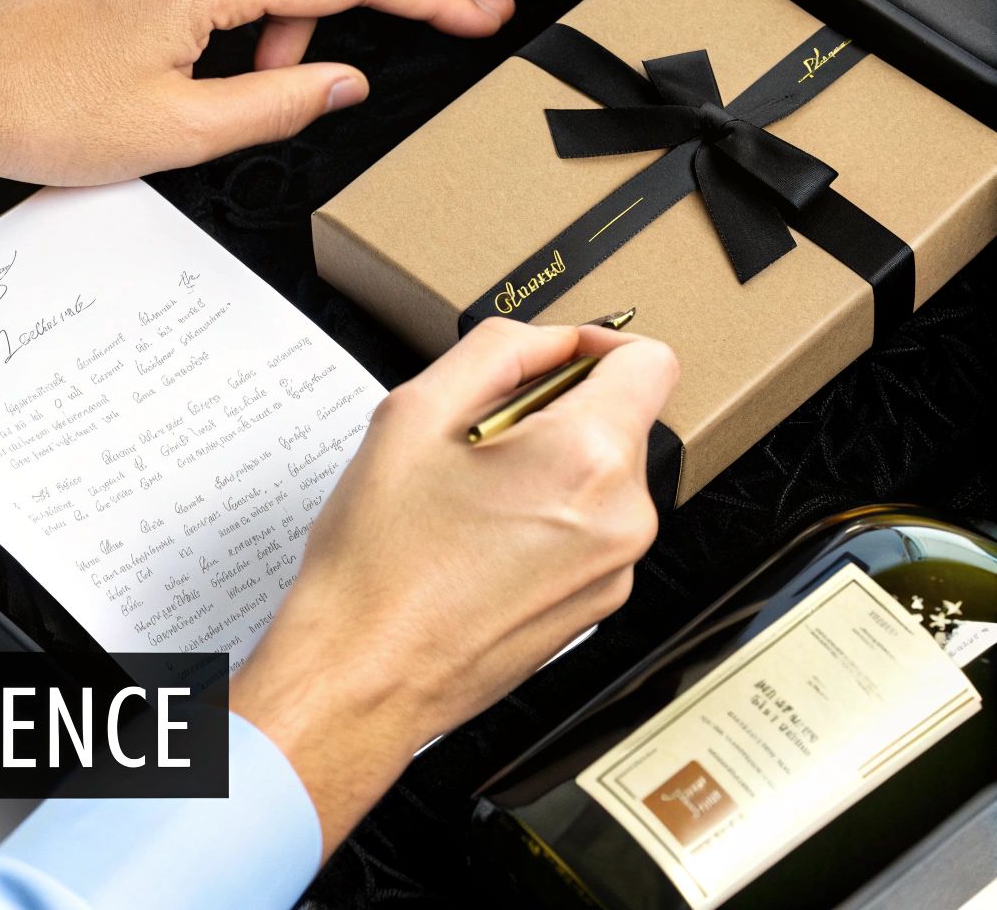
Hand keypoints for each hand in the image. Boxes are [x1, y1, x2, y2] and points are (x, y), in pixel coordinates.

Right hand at [230, 318, 677, 858]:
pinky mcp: (597, 605)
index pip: (649, 362)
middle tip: (473, 446)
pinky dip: (546, 521)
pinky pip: (588, 532)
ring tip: (467, 503)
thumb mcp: (412, 415)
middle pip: (620, 422)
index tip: (553, 362)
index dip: (596, 346)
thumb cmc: (379, 561)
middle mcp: (622, 516)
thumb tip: (549, 341)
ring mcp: (615, 569)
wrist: (365, 674)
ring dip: (548, 470)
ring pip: (601, 479)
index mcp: (585, 457)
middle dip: (555, 416)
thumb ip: (495, 352)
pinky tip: (479, 542)